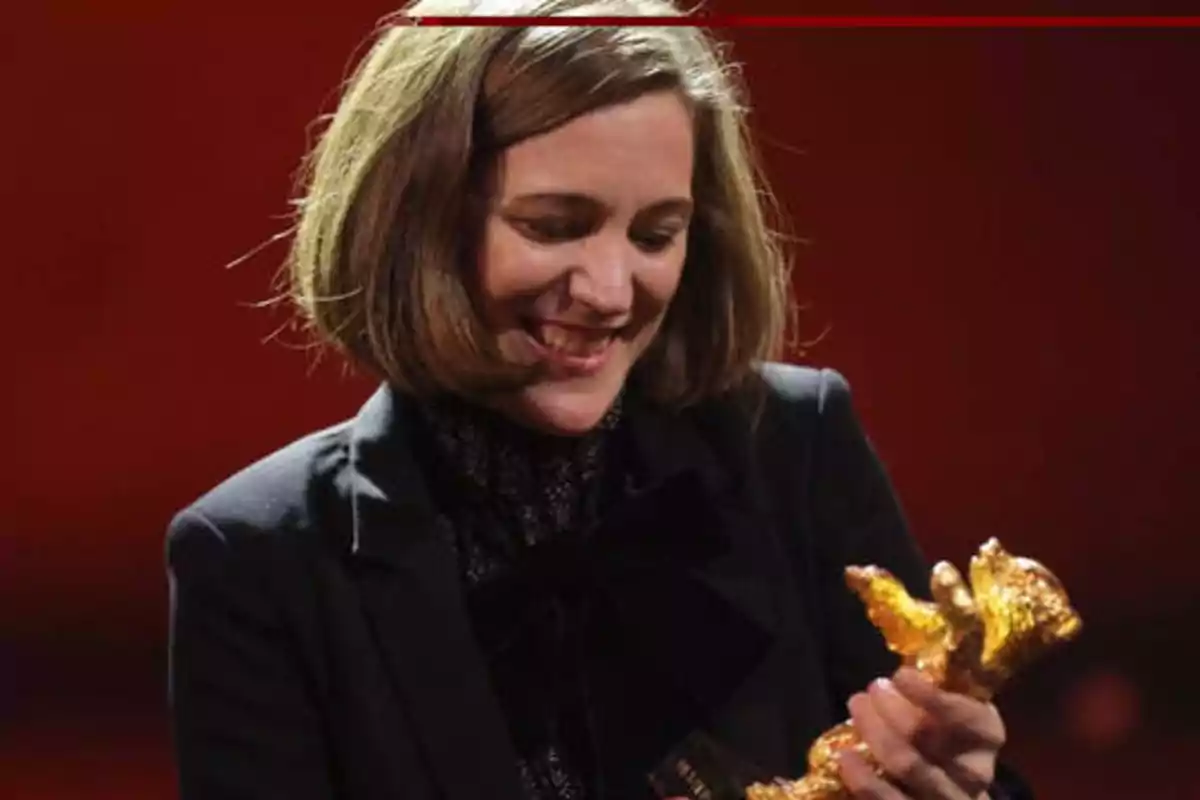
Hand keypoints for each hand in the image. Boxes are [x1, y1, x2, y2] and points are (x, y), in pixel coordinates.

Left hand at [838, 667, 1005, 799]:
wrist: (955, 788)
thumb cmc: (947, 732)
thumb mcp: (954, 707)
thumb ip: (936, 690)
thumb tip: (899, 672)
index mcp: (986, 734)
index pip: (963, 714)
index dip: (929, 694)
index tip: (900, 675)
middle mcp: (974, 771)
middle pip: (927, 737)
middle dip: (891, 708)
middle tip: (871, 689)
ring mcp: (948, 798)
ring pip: (907, 766)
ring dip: (874, 733)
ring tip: (857, 707)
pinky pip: (889, 799)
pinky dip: (864, 778)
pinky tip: (847, 756)